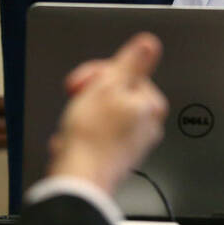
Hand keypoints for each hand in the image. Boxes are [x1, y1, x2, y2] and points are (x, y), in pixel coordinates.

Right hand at [47, 32, 167, 194]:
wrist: (79, 181)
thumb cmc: (92, 138)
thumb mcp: (108, 86)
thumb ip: (132, 63)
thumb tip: (149, 44)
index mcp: (151, 105)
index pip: (126, 74)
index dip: (98, 75)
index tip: (82, 83)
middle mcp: (148, 125)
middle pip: (116, 93)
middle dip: (91, 95)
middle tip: (76, 101)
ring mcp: (133, 143)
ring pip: (104, 114)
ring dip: (84, 115)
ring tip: (74, 125)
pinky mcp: (117, 157)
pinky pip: (97, 135)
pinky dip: (83, 134)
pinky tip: (72, 140)